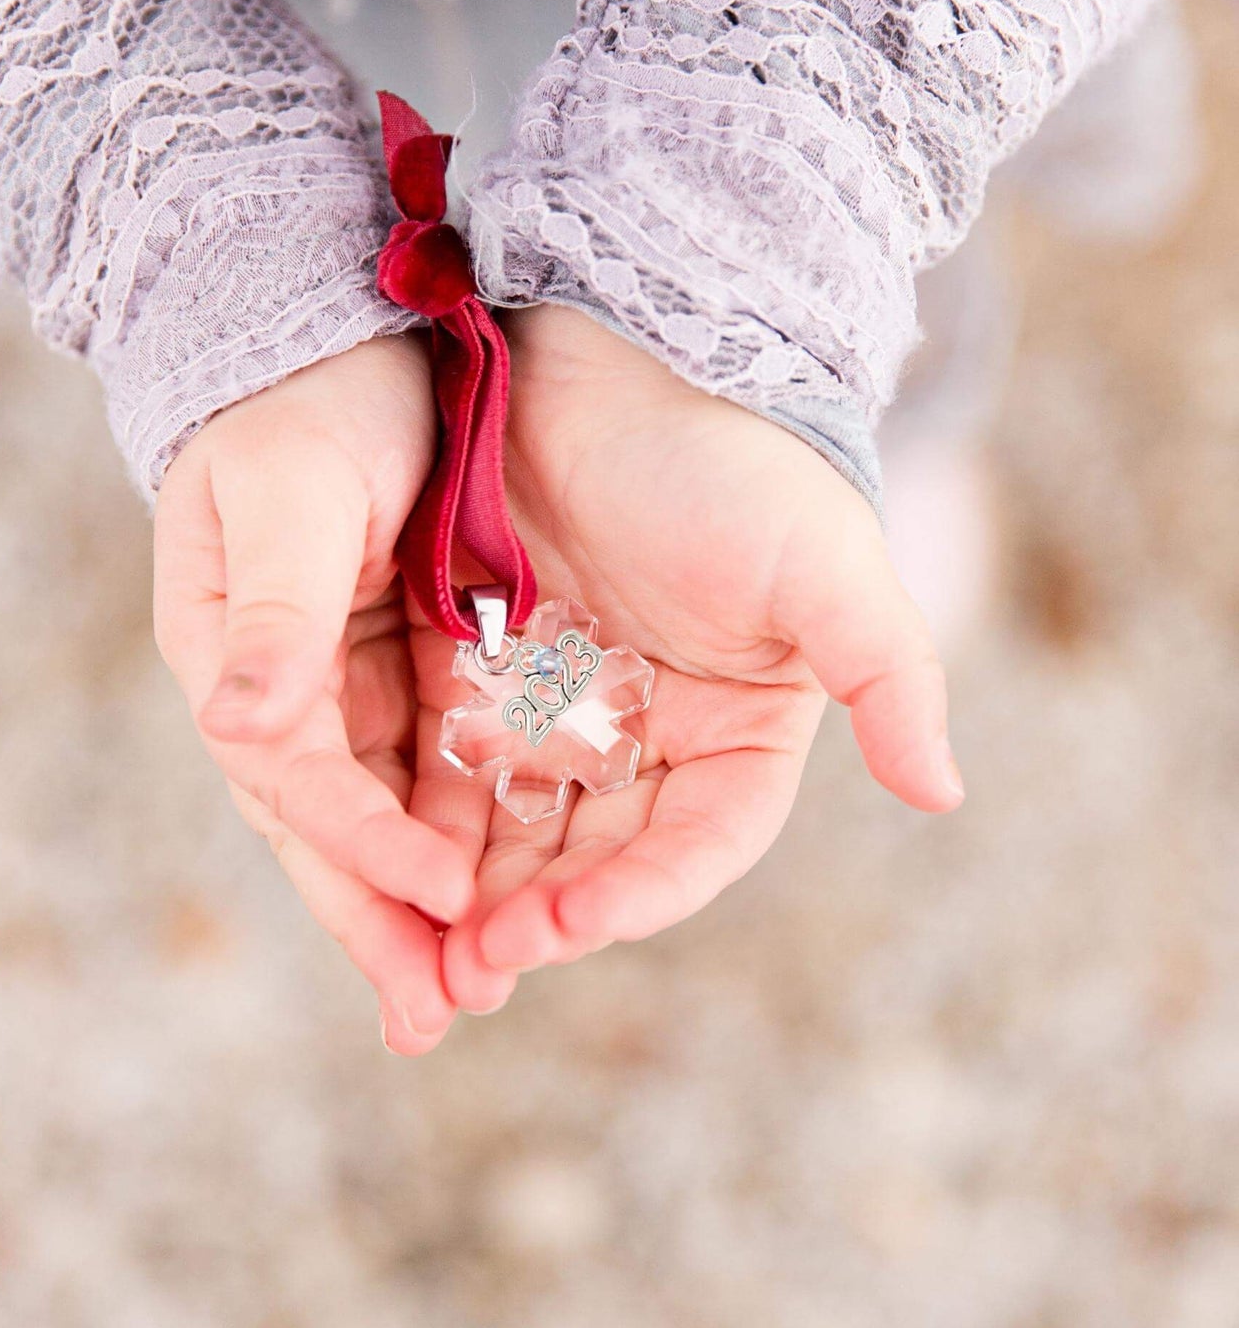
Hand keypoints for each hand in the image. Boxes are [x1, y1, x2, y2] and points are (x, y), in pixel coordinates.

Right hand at [153, 335, 476, 1054]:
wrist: (336, 332)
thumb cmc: (303, 398)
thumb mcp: (288, 491)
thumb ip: (273, 611)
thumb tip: (241, 729)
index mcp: (237, 655)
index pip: (299, 777)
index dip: (364, 843)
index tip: (443, 896)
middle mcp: (286, 686)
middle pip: (331, 828)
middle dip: (382, 923)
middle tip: (434, 1021)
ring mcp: (344, 681)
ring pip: (383, 814)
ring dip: (423, 902)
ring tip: (476, 990)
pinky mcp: (404, 664)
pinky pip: (431, 768)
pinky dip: (459, 833)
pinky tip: (498, 889)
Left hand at [417, 307, 962, 1010]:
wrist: (620, 355)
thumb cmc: (735, 461)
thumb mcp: (825, 566)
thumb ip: (888, 677)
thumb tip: (945, 793)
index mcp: (739, 731)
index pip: (696, 843)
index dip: (640, 895)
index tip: (572, 925)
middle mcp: (651, 737)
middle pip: (596, 857)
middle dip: (539, 919)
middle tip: (475, 972)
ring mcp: (561, 714)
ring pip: (516, 831)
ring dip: (472, 896)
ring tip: (425, 953)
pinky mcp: (483, 679)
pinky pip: (447, 768)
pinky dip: (420, 822)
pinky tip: (383, 863)